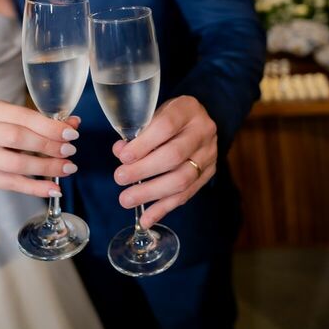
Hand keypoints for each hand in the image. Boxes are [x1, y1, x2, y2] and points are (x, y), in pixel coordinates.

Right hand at [0, 100, 80, 197]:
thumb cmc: (1, 132)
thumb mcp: (20, 121)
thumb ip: (46, 122)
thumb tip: (74, 124)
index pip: (24, 117)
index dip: (49, 127)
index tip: (71, 135)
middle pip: (17, 138)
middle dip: (48, 145)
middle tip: (70, 151)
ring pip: (15, 163)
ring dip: (45, 167)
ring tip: (67, 168)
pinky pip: (12, 184)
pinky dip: (36, 188)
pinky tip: (54, 189)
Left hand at [112, 96, 216, 228]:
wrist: (200, 121)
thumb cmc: (172, 116)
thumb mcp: (155, 113)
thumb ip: (138, 132)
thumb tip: (120, 151)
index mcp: (188, 109)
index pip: (166, 126)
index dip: (144, 144)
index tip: (123, 157)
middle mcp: (203, 132)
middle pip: (174, 155)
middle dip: (143, 170)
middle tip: (120, 178)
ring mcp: (208, 155)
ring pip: (182, 179)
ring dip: (151, 192)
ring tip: (127, 199)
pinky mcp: (208, 175)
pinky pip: (186, 195)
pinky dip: (163, 209)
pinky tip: (146, 219)